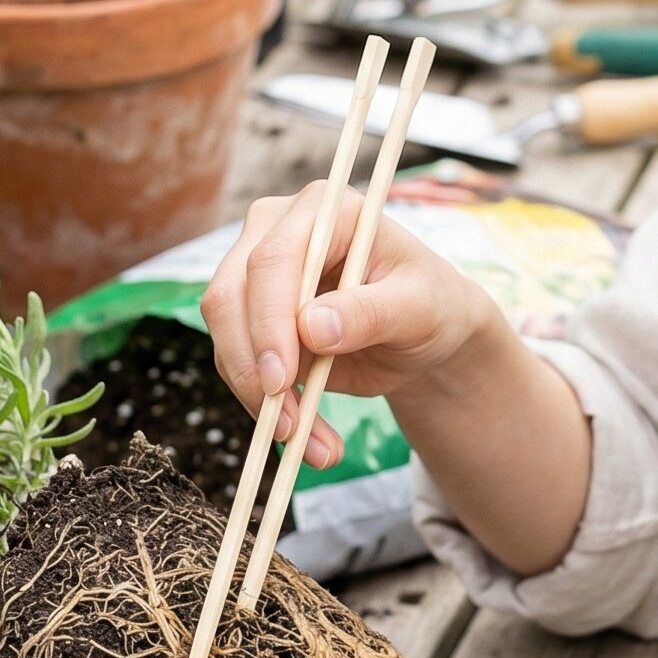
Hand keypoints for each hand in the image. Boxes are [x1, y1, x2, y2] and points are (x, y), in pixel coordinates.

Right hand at [200, 184, 499, 467]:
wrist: (425, 334)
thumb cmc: (431, 305)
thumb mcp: (419, 309)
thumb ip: (370, 313)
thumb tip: (311, 328)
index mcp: (325, 210)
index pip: (273, 259)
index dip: (269, 320)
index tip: (282, 380)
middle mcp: (277, 231)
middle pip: (231, 296)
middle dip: (255, 368)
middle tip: (288, 427)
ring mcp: (257, 274)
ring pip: (227, 336)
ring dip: (260, 400)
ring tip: (315, 447)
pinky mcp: (252, 318)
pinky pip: (239, 364)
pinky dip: (266, 408)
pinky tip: (307, 439)